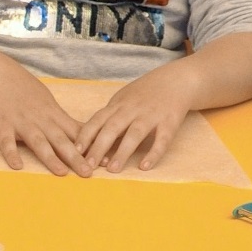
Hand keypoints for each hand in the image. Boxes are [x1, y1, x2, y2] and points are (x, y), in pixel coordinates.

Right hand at [0, 51, 93, 177]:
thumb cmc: (21, 87)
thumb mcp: (45, 100)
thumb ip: (59, 118)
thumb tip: (79, 132)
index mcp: (52, 113)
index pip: (76, 132)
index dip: (90, 147)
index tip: (104, 161)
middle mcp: (40, 119)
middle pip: (61, 140)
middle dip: (76, 158)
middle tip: (89, 173)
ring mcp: (20, 122)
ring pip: (38, 142)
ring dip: (50, 158)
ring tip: (62, 173)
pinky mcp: (0, 124)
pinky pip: (6, 142)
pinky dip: (12, 153)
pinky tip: (17, 166)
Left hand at [75, 63, 197, 173]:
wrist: (176, 80)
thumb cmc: (144, 94)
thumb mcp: (123, 100)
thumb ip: (109, 118)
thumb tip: (89, 140)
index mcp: (118, 104)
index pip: (97, 120)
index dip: (85, 136)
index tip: (75, 152)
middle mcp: (132, 109)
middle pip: (112, 128)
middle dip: (98, 147)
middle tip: (89, 166)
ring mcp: (151, 115)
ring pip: (134, 134)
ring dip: (122, 152)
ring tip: (113, 170)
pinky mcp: (170, 122)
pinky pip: (162, 140)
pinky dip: (154, 153)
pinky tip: (145, 167)